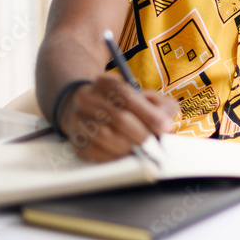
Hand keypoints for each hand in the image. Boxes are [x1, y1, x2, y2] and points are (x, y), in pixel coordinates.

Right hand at [57, 75, 178, 161]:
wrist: (89, 109)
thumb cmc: (125, 106)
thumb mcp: (144, 97)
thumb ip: (160, 106)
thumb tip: (165, 124)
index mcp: (107, 83)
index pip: (128, 97)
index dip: (149, 114)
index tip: (164, 127)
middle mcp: (88, 98)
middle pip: (118, 117)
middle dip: (141, 134)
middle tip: (153, 144)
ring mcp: (77, 118)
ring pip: (104, 135)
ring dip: (127, 146)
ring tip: (140, 150)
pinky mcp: (74, 138)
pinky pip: (93, 150)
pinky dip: (112, 156)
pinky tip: (123, 155)